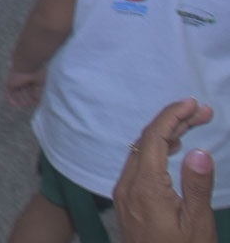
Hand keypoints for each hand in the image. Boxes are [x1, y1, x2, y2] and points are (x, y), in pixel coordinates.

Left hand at [5, 66, 46, 110]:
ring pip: (16, 91)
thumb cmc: (36, 72)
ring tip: (24, 106)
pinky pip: (8, 90)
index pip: (32, 87)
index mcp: (32, 75)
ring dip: (19, 99)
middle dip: (26, 97)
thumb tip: (36, 101)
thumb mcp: (39, 83)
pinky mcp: (10, 81)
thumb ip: (37, 92)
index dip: (34, 95)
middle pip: (24, 89)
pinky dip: (10, 97)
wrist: (27, 64)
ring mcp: (16, 79)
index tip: (37, 102)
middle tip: (29, 105)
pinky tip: (14, 105)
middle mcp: (23, 77)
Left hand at [114, 99, 217, 242]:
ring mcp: (124, 193)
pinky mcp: (126, 200)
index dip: (173, 115)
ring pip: (141, 151)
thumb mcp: (197, 224)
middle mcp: (127, 185)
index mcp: (144, 187)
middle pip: (146, 140)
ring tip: (194, 123)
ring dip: (165, 133)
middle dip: (173, 120)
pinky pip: (138, 164)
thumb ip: (197, 186)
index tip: (193, 103)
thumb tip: (197, 150)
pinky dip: (156, 149)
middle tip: (203, 111)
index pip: (154, 138)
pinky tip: (172, 147)